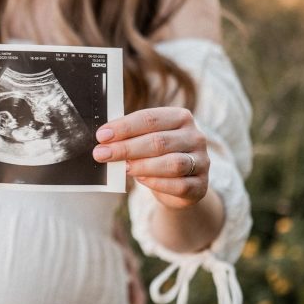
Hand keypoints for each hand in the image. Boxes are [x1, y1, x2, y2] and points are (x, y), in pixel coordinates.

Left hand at [93, 106, 208, 209]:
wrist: (179, 185)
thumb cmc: (158, 156)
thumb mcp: (146, 140)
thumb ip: (131, 137)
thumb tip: (104, 140)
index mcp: (181, 117)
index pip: (150, 118)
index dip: (124, 127)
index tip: (101, 136)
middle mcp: (195, 137)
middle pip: (158, 141)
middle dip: (126, 148)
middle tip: (101, 154)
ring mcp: (201, 161)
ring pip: (171, 163)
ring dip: (141, 166)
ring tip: (122, 168)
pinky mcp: (201, 186)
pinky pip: (179, 185)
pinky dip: (157, 183)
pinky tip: (141, 180)